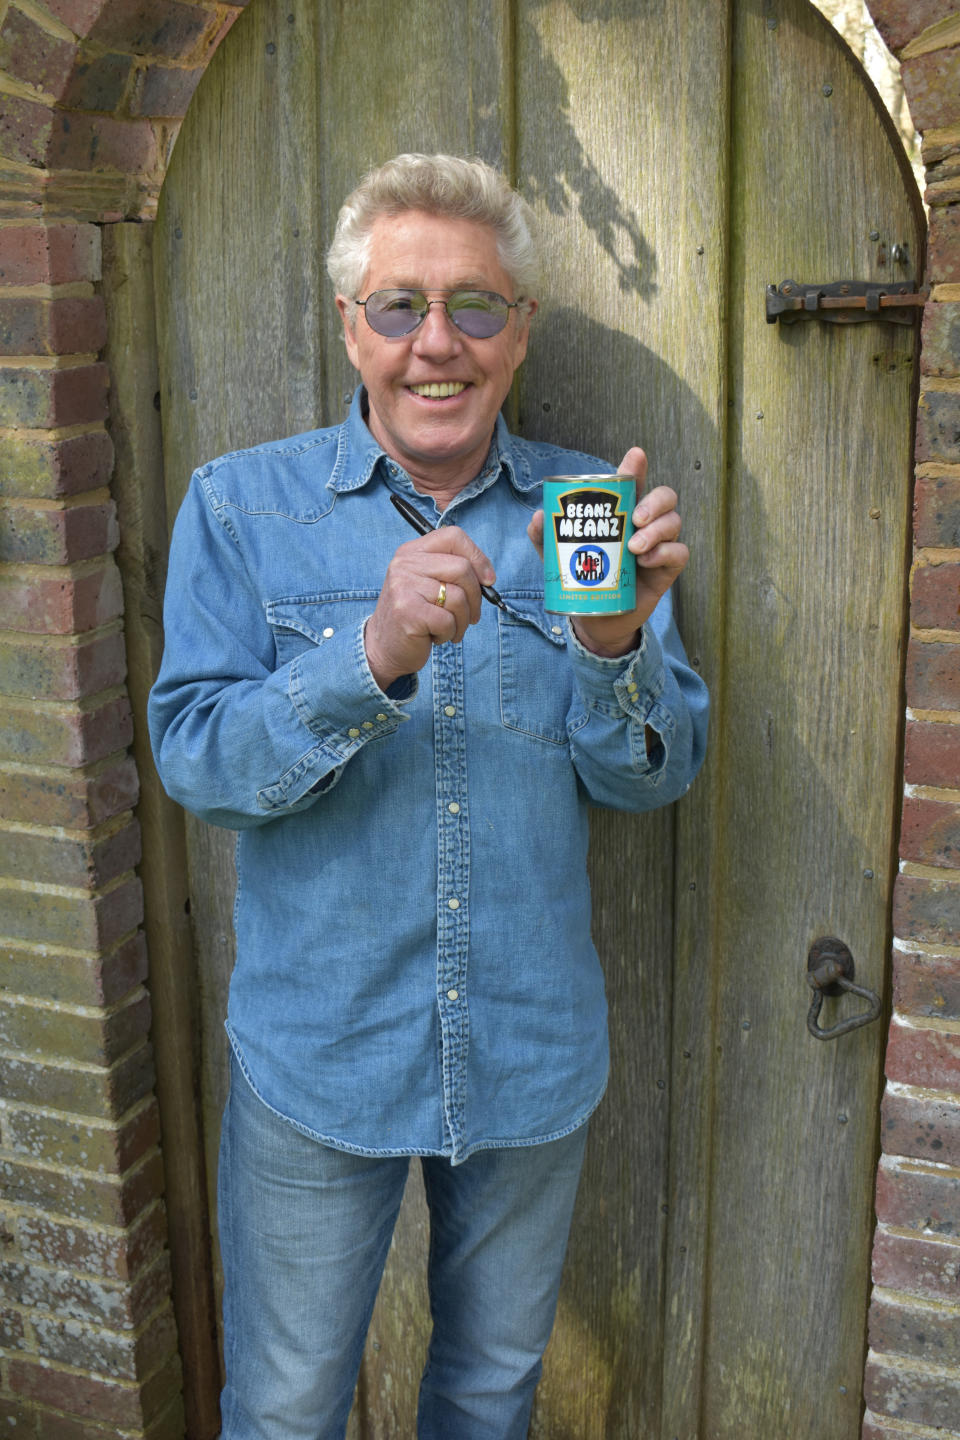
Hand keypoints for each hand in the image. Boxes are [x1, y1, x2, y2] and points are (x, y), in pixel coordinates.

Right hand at [365, 527, 496, 689]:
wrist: (384, 647)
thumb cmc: (417, 615)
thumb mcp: (430, 585)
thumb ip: (453, 572)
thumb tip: (488, 577)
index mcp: (412, 551)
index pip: (453, 536)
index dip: (478, 556)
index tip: (488, 580)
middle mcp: (404, 564)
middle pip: (462, 568)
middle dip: (476, 597)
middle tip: (471, 616)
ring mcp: (403, 586)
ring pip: (458, 597)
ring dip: (462, 621)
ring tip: (450, 629)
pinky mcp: (407, 612)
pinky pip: (448, 620)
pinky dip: (450, 633)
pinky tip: (436, 636)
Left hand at [527, 447, 688, 656]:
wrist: (595, 619)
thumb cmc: (582, 578)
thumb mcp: (558, 557)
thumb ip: (545, 537)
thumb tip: (538, 516)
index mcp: (622, 513)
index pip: (634, 484)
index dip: (636, 468)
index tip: (635, 456)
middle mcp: (646, 524)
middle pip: (665, 497)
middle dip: (654, 501)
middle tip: (635, 518)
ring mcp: (659, 545)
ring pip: (674, 522)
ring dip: (657, 530)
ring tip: (634, 546)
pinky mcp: (666, 569)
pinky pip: (679, 553)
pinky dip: (665, 553)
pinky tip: (646, 561)